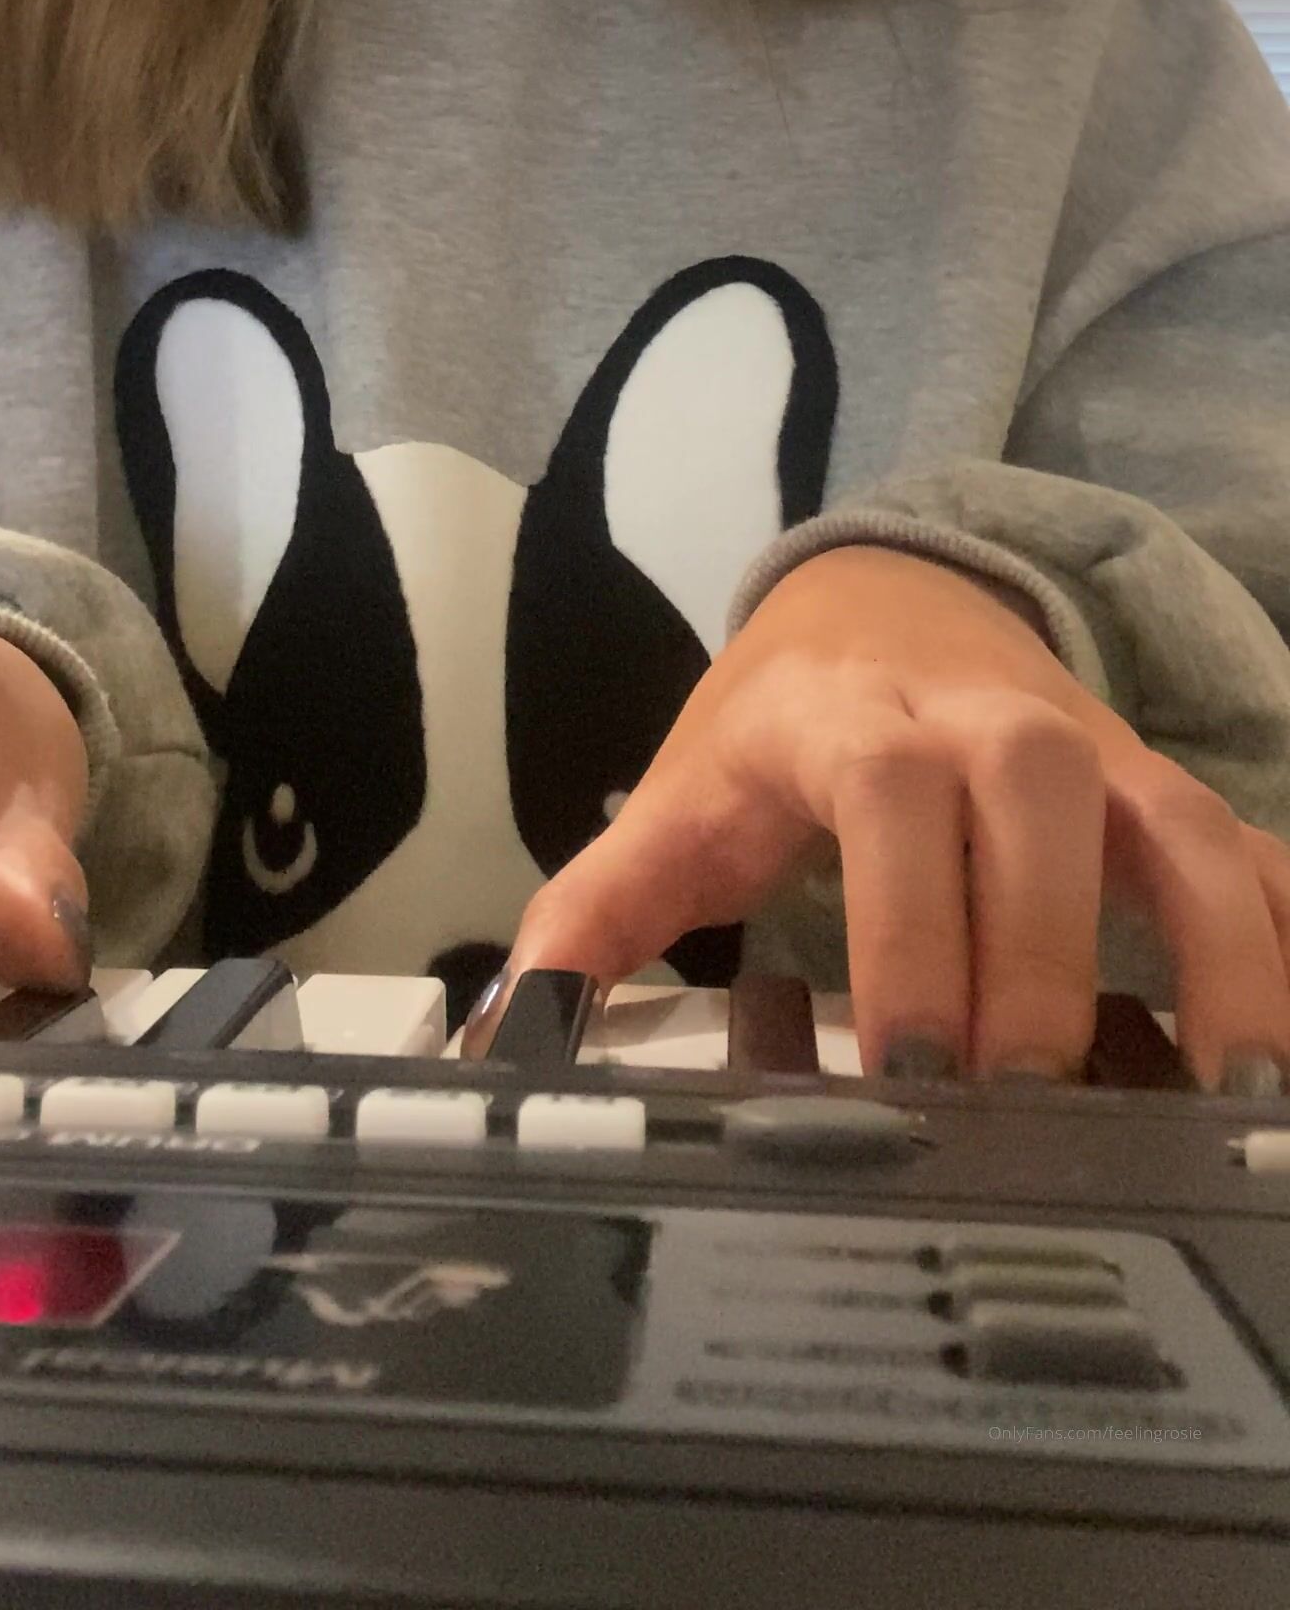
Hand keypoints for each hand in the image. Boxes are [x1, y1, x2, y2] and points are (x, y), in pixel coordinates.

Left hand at [474, 547, 1289, 1093]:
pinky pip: (1256, 857)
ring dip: (1220, 955)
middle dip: (1045, 954)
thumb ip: (595, 910)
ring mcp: (1102, 757)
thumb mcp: (681, 798)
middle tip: (1029, 1108)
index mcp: (857, 722)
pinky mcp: (1169, 795)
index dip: (912, 921)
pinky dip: (1285, 941)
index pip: (892, 795)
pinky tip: (1279, 1062)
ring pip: (1181, 826)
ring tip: (1231, 1100)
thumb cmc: (779, 726)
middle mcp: (995, 724)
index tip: (915, 1066)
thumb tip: (497, 1036)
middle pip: (1041, 801)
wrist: (886, 600)